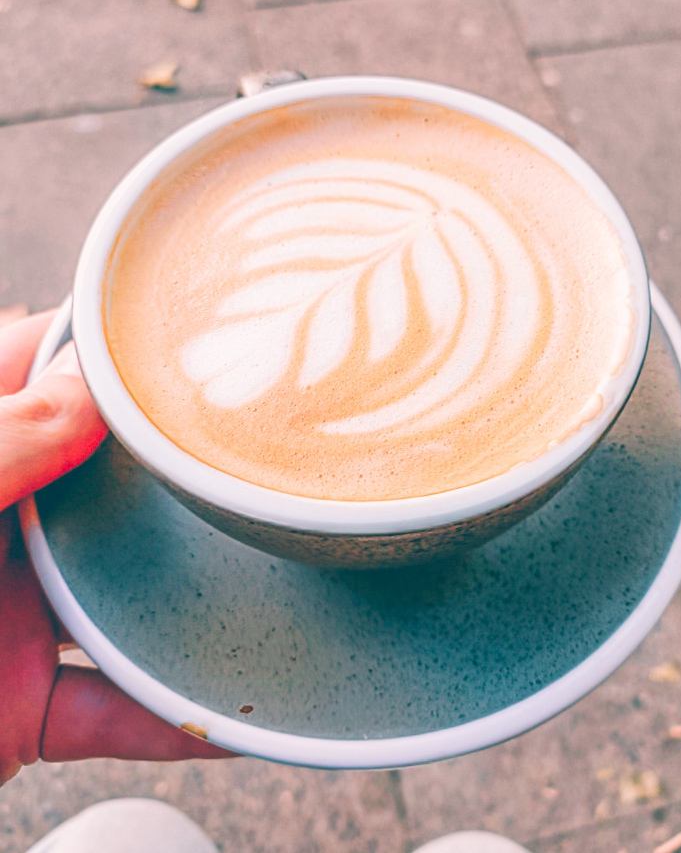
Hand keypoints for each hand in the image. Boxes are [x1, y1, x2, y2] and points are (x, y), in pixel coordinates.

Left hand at [0, 310, 230, 784]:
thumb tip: (92, 392)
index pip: (46, 367)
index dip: (120, 348)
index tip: (202, 338)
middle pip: (111, 482)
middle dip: (182, 471)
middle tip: (267, 449)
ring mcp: (13, 612)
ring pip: (127, 595)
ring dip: (197, 598)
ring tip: (279, 574)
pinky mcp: (20, 702)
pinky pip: (113, 707)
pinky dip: (170, 717)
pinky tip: (232, 713)